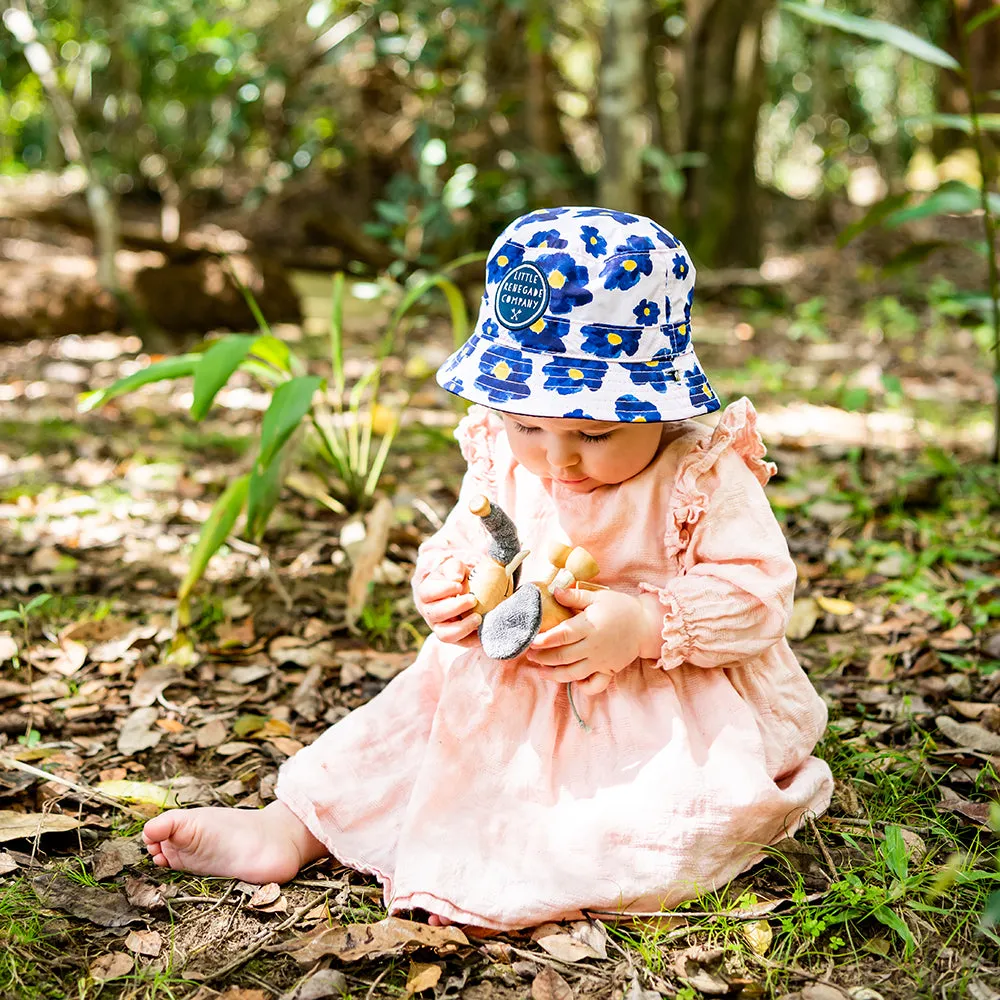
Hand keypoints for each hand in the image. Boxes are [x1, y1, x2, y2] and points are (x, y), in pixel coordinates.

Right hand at [414, 556, 480, 645]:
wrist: (469, 591)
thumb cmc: (458, 578)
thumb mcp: (455, 568)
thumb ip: (454, 567)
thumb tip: (455, 578)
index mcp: (426, 593)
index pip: (426, 593)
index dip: (442, 590)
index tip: (459, 585)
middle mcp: (430, 613)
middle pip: (436, 614)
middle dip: (455, 607)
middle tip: (473, 600)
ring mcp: (440, 628)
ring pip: (445, 634)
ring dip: (462, 627)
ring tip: (478, 617)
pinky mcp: (455, 638)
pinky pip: (461, 643)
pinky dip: (472, 638)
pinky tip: (483, 629)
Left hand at [525, 588, 660, 693]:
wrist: (645, 625)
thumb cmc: (620, 607)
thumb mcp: (598, 597)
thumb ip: (575, 596)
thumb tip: (554, 591)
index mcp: (590, 626)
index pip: (563, 635)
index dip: (544, 640)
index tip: (530, 641)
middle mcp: (594, 646)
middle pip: (563, 657)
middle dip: (542, 657)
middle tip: (529, 654)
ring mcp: (601, 661)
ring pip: (573, 673)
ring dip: (554, 674)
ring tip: (540, 670)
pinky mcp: (608, 670)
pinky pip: (594, 685)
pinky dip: (581, 687)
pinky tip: (570, 681)